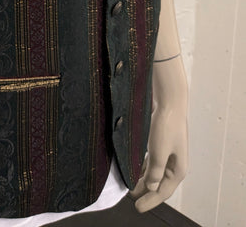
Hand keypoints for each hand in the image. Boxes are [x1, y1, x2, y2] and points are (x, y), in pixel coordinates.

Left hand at [130, 55, 188, 212]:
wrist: (169, 101)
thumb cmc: (166, 126)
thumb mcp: (158, 152)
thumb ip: (154, 172)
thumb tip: (150, 187)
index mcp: (178, 169)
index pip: (163, 191)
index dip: (150, 201)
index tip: (137, 207)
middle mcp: (174, 163)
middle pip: (158, 183)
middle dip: (145, 191)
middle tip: (130, 197)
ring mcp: (168, 153)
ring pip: (153, 172)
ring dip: (142, 179)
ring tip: (129, 184)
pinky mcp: (161, 143)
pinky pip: (151, 161)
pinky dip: (143, 166)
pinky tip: (133, 167)